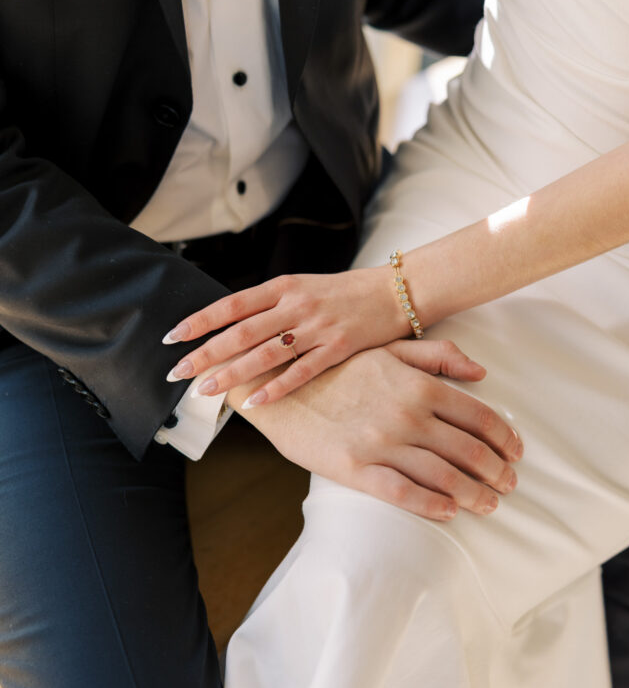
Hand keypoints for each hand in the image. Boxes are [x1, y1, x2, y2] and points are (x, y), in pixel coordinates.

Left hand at [163, 269, 481, 404]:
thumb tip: (232, 323)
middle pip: (241, 332)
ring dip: (232, 373)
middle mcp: (296, 305)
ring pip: (265, 353)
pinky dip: (276, 388)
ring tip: (206, 389)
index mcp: (283, 286)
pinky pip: (301, 372)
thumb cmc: (346, 291)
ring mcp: (317, 327)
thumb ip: (271, 303)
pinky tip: (255, 402)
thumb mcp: (304, 286)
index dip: (200, 320)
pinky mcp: (338, 347)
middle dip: (205, 353)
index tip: (173, 336)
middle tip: (177, 372)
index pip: (232, 305)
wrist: (397, 291)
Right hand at [226, 339, 522, 521]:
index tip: (516, 453)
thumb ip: (438, 356)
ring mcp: (382, 444)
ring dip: (474, 495)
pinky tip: (449, 513)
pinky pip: (404, 493)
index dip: (505, 439)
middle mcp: (408, 415)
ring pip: (444, 477)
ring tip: (488, 504)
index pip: (480, 417)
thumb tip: (481, 373)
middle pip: (470, 451)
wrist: (280, 387)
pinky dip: (432, 506)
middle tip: (508, 485)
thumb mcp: (389, 350)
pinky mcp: (356, 469)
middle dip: (496, 472)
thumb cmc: (338, 368)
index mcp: (420, 385)